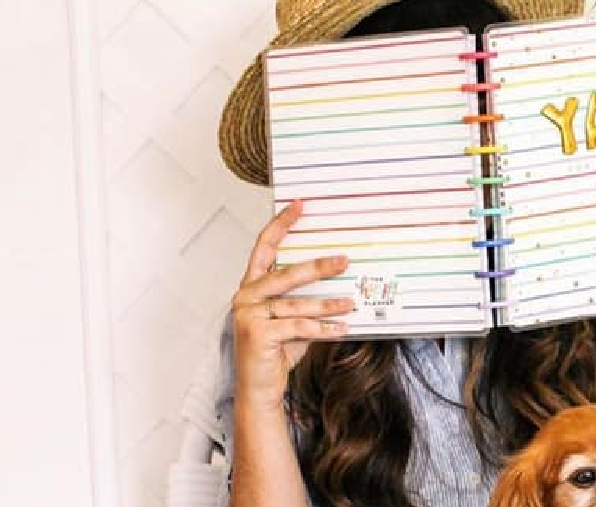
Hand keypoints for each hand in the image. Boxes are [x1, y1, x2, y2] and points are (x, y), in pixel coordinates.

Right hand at [230, 200, 353, 410]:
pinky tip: (342, 328)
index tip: (299, 206)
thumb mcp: (291, 319)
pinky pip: (299, 326)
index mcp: (251, 287)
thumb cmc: (276, 352)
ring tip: (351, 302)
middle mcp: (245, 297)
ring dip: (328, 303)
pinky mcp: (258, 334)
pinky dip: (323, 328)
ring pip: (297, 304)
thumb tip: (338, 278)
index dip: (280, 225)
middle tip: (344, 261)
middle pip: (286, 274)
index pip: (264, 247)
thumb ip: (303, 299)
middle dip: (318, 267)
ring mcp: (248, 315)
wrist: (259, 389)